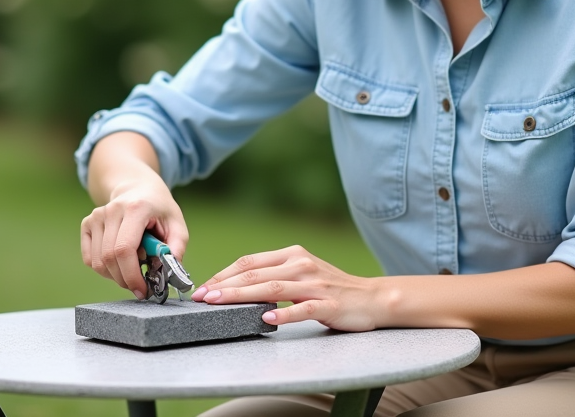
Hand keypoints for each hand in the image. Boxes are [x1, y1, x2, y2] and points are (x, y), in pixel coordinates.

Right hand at [80, 145, 188, 298]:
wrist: (137, 188)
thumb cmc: (159, 209)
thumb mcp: (176, 223)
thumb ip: (176, 247)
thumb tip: (170, 273)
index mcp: (136, 208)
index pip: (124, 248)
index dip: (131, 274)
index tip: (142, 290)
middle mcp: (112, 210)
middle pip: (109, 258)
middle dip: (125, 280)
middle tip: (139, 286)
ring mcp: (96, 216)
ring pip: (98, 262)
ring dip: (115, 276)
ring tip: (132, 268)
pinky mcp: (87, 223)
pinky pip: (90, 259)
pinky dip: (104, 269)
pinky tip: (119, 262)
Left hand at [191, 245, 382, 331]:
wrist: (372, 297)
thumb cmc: (332, 288)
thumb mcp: (301, 274)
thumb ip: (274, 276)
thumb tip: (236, 287)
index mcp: (293, 255)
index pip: (250, 262)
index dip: (224, 273)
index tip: (203, 287)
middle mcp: (302, 264)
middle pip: (256, 274)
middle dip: (224, 285)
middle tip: (202, 296)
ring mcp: (315, 284)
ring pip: (272, 289)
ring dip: (242, 296)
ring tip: (220, 303)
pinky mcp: (328, 304)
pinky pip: (302, 309)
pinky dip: (283, 314)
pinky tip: (267, 319)